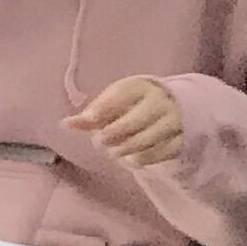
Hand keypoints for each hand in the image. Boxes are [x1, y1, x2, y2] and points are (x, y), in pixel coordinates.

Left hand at [67, 75, 185, 168]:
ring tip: (113, 151)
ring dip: (124, 149)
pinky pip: (158, 154)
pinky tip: (131, 158)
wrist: (174, 108)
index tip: (87, 120)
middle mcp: (160, 101)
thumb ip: (91, 115)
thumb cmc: (132, 105)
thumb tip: (65, 124)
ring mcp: (174, 121)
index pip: (121, 95)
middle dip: (112, 134)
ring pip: (146, 140)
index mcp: (140, 87)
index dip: (102, 108)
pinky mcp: (181, 140)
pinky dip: (141, 159)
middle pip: (134, 121)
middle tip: (99, 141)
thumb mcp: (112, 103)